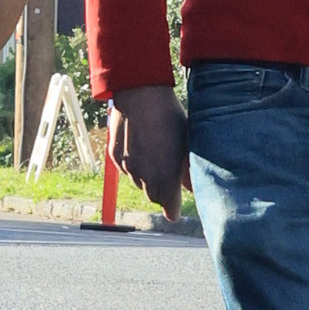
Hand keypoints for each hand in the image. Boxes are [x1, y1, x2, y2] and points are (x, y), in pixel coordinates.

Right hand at [108, 84, 187, 215]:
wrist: (140, 95)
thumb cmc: (170, 117)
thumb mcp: (186, 143)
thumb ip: (188, 171)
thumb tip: (193, 188)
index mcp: (165, 177)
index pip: (169, 206)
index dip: (173, 210)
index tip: (175, 214)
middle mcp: (144, 177)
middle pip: (154, 196)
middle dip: (162, 191)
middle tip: (169, 177)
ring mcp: (128, 168)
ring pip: (139, 182)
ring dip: (148, 177)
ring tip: (156, 156)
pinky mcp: (116, 158)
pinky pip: (127, 170)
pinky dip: (134, 165)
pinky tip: (141, 148)